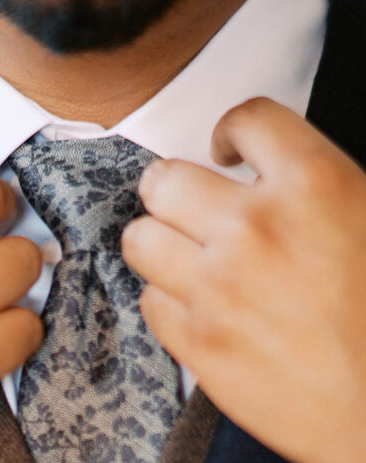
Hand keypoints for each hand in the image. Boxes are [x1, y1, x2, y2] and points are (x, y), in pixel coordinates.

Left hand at [121, 97, 365, 462]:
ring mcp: (218, 288)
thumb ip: (321, 190)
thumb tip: (275, 179)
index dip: (232, 133)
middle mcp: (255, 229)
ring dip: (159, 244)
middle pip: (164, 180)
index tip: (226, 152)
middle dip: (174, 191)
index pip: (248, 119)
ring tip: (184, 258)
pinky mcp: (197, 342)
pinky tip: (197, 309)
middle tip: (188, 208)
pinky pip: (149, 301)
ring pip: (140, 240)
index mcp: (316, 185)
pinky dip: (167, 302)